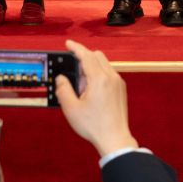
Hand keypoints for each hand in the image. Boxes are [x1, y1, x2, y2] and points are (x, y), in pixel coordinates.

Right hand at [57, 40, 137, 156]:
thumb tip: (61, 78)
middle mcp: (111, 77)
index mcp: (99, 79)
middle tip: (73, 75)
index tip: (68, 43)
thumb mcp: (71, 109)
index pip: (87, 56)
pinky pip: (108, 74)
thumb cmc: (93, 125)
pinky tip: (91, 93)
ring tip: (82, 90)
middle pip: (97, 56)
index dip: (76, 48)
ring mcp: (118, 83)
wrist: (114, 138)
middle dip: (83, 59)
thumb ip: (63, 90)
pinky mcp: (121, 89)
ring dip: (91, 69)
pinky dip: (98, 76)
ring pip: (103, 65)